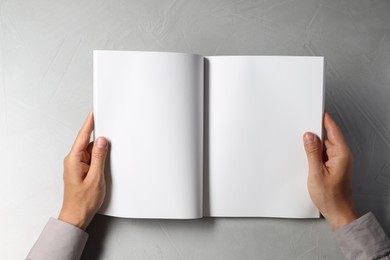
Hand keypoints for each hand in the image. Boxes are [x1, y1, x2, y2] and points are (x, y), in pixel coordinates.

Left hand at [58, 112, 107, 229]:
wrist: (76, 216)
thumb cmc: (83, 201)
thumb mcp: (95, 177)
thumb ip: (98, 157)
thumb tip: (101, 140)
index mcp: (73, 160)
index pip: (82, 136)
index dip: (89, 123)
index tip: (94, 112)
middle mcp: (73, 160)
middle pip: (87, 142)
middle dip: (99, 138)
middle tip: (111, 134)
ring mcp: (77, 165)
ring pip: (90, 150)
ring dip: (100, 151)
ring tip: (108, 159)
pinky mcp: (81, 169)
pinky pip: (91, 158)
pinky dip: (99, 157)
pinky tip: (105, 163)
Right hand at [303, 112, 357, 229]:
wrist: (338, 213)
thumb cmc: (331, 197)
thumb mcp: (316, 173)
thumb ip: (312, 152)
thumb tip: (309, 136)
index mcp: (342, 154)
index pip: (333, 130)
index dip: (324, 119)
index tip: (316, 111)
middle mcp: (342, 156)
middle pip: (327, 137)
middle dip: (314, 134)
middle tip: (302, 131)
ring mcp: (338, 162)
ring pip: (324, 147)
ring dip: (313, 147)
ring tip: (303, 151)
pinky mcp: (333, 167)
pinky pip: (323, 155)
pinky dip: (314, 155)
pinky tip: (307, 160)